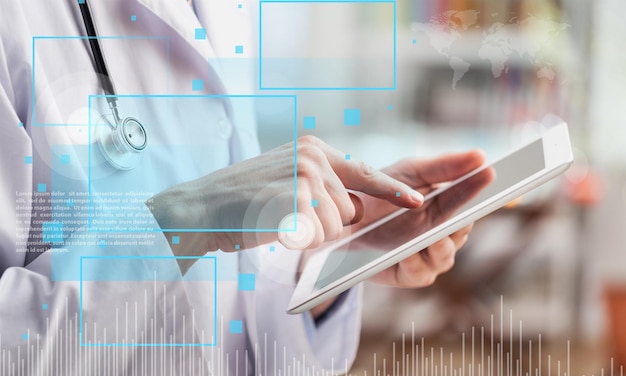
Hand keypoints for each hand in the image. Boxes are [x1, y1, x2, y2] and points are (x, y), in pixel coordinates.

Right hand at [148, 136, 423, 271]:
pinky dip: (299, 240)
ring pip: (336, 227)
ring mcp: (305, 174)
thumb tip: (353, 207)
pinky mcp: (296, 197)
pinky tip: (275, 227)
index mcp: (314, 149)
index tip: (417, 202)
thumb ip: (320, 185)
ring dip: (311, 234)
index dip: (392, 192)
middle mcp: (314, 156)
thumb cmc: (242, 200)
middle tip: (288, 216)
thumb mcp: (285, 179)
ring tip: (278, 220)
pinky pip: (318, 235)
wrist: (199, 208)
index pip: (364, 173)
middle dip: (326, 224)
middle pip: (349, 211)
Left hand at [357, 150, 493, 286]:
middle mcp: (444, 233)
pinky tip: (409, 253)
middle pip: (461, 230)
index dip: (481, 187)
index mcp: (449, 206)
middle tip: (462, 215)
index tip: (491, 173)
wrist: (347, 220)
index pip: (471, 198)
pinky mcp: (410, 274)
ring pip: (445, 255)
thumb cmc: (383, 193)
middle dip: (461, 223)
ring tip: (434, 238)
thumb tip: (481, 156)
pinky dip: (416, 262)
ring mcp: (429, 255)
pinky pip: (421, 273)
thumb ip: (445, 166)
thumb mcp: (411, 172)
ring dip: (440, 246)